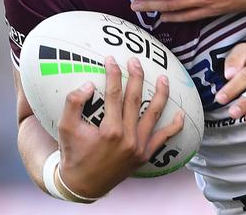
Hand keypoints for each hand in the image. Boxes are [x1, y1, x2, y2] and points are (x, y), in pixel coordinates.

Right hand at [56, 56, 184, 197]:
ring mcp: (139, 147)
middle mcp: (127, 138)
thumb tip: (88, 84)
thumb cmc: (73, 153)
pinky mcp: (145, 155)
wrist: (83, 184)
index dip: (113, 74)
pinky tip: (180, 114)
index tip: (112, 60)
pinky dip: (174, 127)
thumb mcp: (65, 128)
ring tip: (164, 78)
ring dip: (160, 95)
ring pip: (153, 115)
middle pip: (135, 99)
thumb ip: (73, 103)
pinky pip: (163, 139)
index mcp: (109, 130)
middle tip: (136, 61)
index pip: (114, 94)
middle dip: (136, 77)